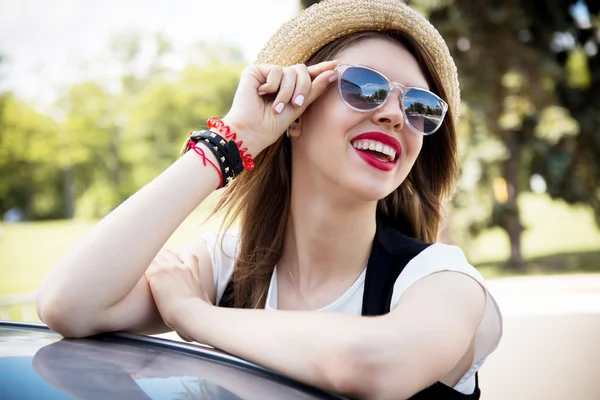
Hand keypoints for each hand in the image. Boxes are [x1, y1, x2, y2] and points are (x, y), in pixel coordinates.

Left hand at [145, 250, 209, 340]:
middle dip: (159, 259)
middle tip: (152, 270)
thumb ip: (204, 297)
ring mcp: (168, 269)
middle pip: (168, 253)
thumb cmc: (197, 314)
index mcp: (193, 273)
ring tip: (142, 273)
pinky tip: (135, 277)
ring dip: (149, 264)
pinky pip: (145, 265)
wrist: (189, 314)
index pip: (188, 255)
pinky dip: (140, 270)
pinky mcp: (156, 274)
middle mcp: (181, 267)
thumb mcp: (204, 302)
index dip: (179, 256)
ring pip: (155, 256)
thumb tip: (205, 295)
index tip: (173, 263)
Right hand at [223, 60, 338, 154]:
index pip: (306, 75)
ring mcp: (266, 74)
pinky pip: (276, 70)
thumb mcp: (299, 107)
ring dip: (287, 92)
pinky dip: (272, 86)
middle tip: (296, 104)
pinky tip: (261, 95)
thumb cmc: (272, 125)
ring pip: (290, 71)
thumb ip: (314, 89)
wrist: (253, 132)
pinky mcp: (254, 71)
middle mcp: (277, 78)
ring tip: (276, 107)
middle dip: (303, 88)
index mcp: (288, 87)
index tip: (337, 65)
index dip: (320, 69)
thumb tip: (334, 72)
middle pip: (301, 70)